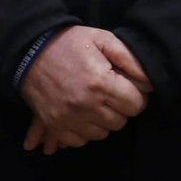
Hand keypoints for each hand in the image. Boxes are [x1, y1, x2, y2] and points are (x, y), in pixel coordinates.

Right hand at [18, 27, 151, 152]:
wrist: (30, 51)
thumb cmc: (70, 43)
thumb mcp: (103, 40)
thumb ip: (130, 59)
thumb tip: (149, 81)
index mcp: (100, 83)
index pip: (135, 105)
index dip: (136, 97)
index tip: (129, 89)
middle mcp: (85, 105)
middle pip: (120, 122)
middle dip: (120, 109)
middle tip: (112, 95)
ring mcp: (68, 118)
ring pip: (102, 134)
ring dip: (103, 121)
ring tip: (97, 103)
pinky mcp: (55, 125)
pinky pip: (80, 141)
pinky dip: (85, 131)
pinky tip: (84, 115)